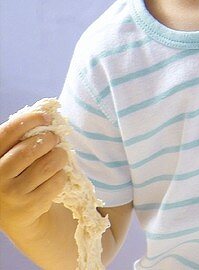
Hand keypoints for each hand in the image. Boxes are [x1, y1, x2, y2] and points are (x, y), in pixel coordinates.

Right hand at [0, 109, 66, 236]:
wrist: (15, 213)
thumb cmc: (13, 176)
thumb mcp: (7, 157)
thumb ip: (18, 140)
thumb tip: (45, 114)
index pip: (8, 132)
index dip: (30, 120)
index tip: (46, 117)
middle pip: (31, 148)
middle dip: (50, 139)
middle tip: (54, 139)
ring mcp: (12, 194)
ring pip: (48, 164)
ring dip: (60, 155)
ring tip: (59, 156)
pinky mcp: (29, 207)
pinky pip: (56, 181)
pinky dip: (62, 174)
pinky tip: (56, 176)